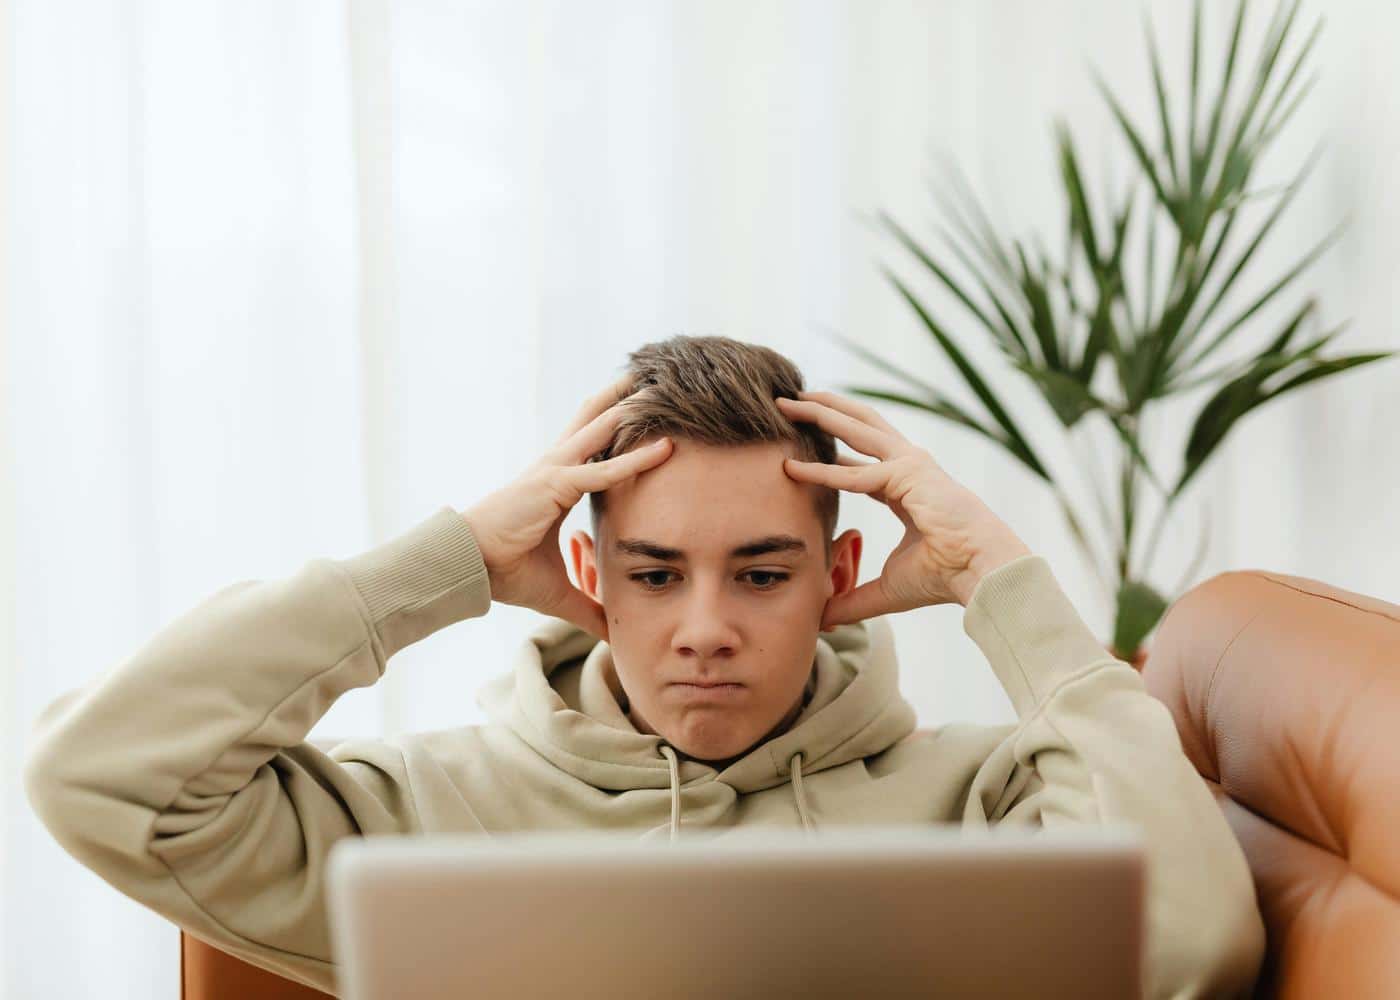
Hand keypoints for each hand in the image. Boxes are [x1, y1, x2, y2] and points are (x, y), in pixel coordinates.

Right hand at [461, 374, 672, 641]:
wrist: (470, 568)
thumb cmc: (506, 573)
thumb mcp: (559, 591)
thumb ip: (589, 606)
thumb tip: (611, 632)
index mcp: (559, 482)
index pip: (597, 446)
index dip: (620, 427)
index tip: (648, 412)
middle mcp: (558, 467)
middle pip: (597, 420)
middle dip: (624, 396)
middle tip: (655, 374)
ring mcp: (555, 471)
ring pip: (602, 430)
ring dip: (633, 408)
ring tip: (661, 384)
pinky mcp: (554, 486)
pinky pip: (601, 470)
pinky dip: (633, 461)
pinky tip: (664, 448)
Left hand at [776, 390, 1031, 621]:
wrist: (980, 573)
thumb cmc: (945, 577)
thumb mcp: (887, 589)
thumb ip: (852, 600)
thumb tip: (822, 620)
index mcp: (908, 490)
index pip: (864, 465)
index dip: (833, 456)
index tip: (804, 448)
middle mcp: (910, 468)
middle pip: (860, 429)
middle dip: (824, 413)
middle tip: (788, 403)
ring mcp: (911, 465)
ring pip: (857, 430)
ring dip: (820, 414)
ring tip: (787, 403)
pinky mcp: (909, 474)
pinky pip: (855, 474)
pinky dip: (822, 472)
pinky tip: (791, 469)